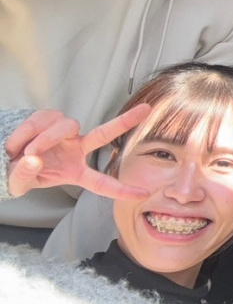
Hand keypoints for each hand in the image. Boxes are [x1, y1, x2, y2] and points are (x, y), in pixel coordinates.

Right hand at [6, 105, 151, 200]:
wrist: (2, 157)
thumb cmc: (18, 172)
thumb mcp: (19, 182)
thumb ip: (24, 175)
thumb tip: (34, 159)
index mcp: (75, 171)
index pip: (101, 182)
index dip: (122, 190)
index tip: (144, 194)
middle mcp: (76, 148)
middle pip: (103, 134)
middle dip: (125, 121)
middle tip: (146, 109)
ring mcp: (65, 132)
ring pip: (64, 127)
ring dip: (42, 140)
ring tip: (21, 152)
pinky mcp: (50, 117)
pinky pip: (41, 121)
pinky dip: (25, 133)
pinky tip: (15, 143)